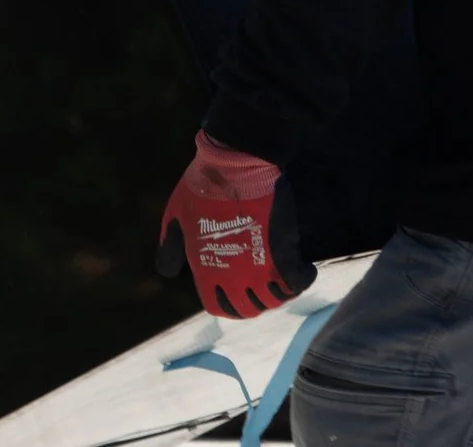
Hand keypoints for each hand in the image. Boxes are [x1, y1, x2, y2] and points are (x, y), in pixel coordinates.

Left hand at [156, 131, 314, 318]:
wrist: (235, 163)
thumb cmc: (202, 187)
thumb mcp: (174, 219)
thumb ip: (170, 249)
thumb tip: (169, 273)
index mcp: (206, 270)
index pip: (219, 307)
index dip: (229, 304)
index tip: (237, 293)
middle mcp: (233, 275)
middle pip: (249, 309)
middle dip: (256, 302)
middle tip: (263, 285)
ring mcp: (259, 266)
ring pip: (274, 300)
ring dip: (279, 294)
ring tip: (282, 278)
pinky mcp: (282, 251)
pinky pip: (297, 282)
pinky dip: (303, 280)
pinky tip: (304, 269)